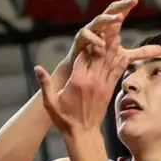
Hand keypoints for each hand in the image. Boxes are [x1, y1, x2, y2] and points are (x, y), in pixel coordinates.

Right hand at [37, 37, 157, 136]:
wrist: (83, 133)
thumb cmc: (64, 118)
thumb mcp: (50, 103)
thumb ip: (45, 84)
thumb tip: (37, 67)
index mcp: (77, 81)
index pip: (82, 57)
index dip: (86, 44)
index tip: (89, 32)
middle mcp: (92, 81)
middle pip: (99, 56)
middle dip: (102, 41)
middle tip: (107, 27)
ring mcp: (102, 85)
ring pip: (110, 62)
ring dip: (114, 48)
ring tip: (117, 34)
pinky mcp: (109, 90)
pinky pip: (116, 72)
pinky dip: (120, 62)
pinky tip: (123, 53)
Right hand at [59, 0, 155, 73]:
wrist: (82, 68)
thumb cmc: (102, 57)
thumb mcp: (125, 56)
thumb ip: (142, 52)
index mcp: (111, 24)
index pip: (123, 7)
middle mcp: (101, 24)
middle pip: (112, 9)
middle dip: (123, 4)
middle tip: (135, 0)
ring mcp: (90, 30)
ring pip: (99, 20)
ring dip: (109, 18)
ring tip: (120, 18)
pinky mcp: (80, 39)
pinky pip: (87, 35)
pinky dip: (94, 38)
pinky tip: (102, 43)